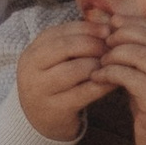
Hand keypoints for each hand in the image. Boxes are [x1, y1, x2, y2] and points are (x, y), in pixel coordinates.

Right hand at [15, 17, 113, 143]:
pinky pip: (84, 93)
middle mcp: (31, 69)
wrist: (38, 120)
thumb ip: (76, 41)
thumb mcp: (57, 59)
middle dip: (95, 45)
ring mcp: (41, 91)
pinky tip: (114, 82)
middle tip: (113, 48)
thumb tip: (108, 24)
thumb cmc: (54, 82)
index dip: (88, 28)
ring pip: (77, 69)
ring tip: (114, 65)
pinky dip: (102, 85)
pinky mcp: (55, 110)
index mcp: (33, 51)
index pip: (62, 31)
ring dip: (100, 65)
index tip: (109, 30)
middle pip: (68, 47)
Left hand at [95, 14, 145, 144]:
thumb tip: (117, 32)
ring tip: (101, 61)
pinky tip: (98, 77)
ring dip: (114, 54)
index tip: (114, 23)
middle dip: (123, 35)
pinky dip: (110, 73)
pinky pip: (129, 76)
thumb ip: (143, 59)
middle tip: (105, 41)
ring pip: (138, 54)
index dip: (135, 23)